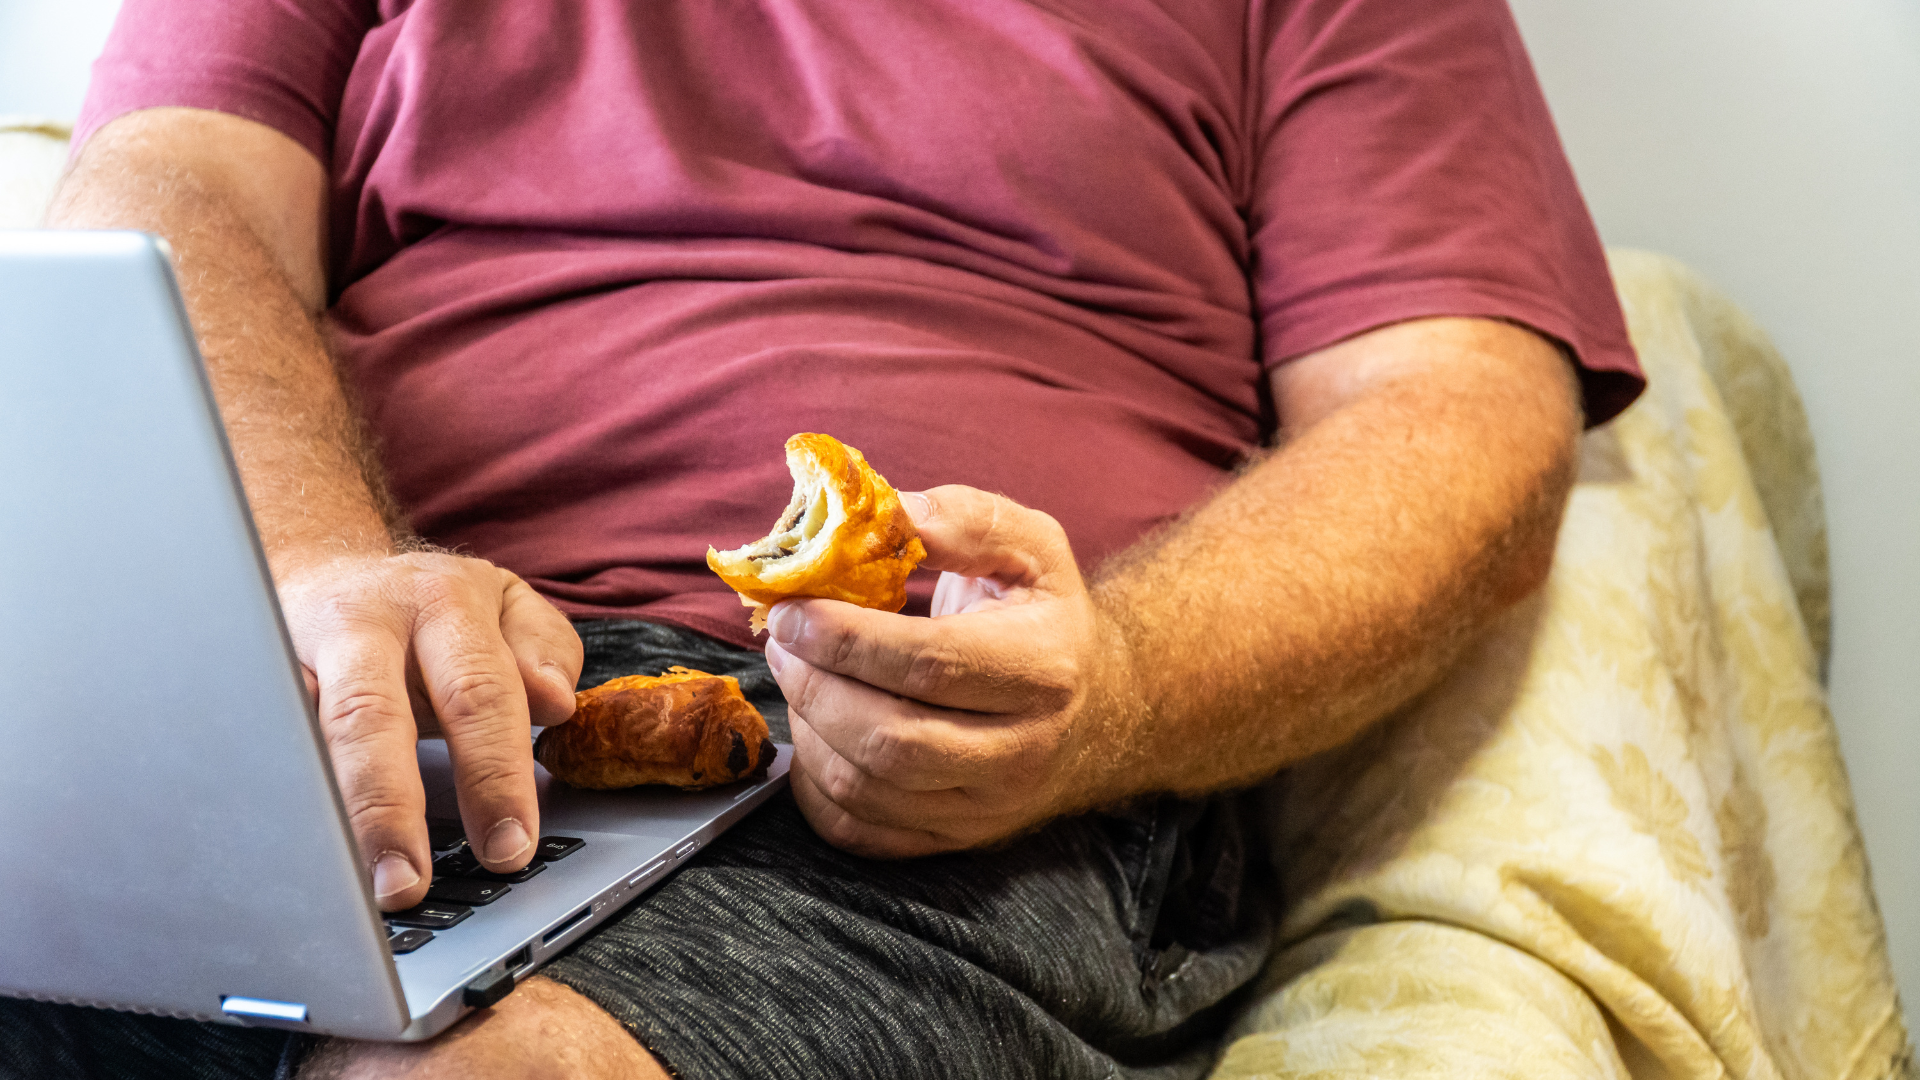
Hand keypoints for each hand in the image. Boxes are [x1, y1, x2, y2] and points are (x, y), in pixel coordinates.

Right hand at [277, 552, 582, 909]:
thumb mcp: (508, 607)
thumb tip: (555, 701)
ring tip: (344, 884)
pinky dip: (279, 800)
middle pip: (371, 717)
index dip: (494, 775)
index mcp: (444, 601)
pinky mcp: (253, 682)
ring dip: (326, 815)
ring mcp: (298, 650)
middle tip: (407, 885)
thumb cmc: (432, 608)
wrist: (330, 568)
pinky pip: (266, 746)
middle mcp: (365, 621)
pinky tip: (294, 852)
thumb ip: (545, 650)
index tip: (509, 846)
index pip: (478, 693)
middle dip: (390, 810)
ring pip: (304, 734)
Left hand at [763, 486, 1133, 857]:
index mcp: (1043, 669)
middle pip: (890, 738)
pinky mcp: (954, 839)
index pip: (929, 663)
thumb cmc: (1045, 617)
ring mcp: (986, 807)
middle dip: (813, 686)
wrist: (1098, 709)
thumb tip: (888, 513)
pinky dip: (814, 785)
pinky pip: (859, 830)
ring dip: (808, 729)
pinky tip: (814, 731)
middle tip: (780, 640)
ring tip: (796, 675)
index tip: (791, 610)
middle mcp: (1021, 751)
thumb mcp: (1030, 547)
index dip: (845, 638)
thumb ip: (964, 520)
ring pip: (867, 789)